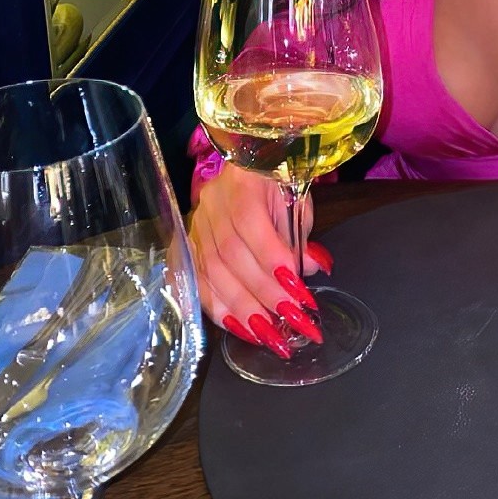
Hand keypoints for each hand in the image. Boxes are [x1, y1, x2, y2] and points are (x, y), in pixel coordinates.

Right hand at [189, 166, 332, 355]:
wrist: (247, 164)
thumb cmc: (276, 184)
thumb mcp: (295, 202)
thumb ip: (299, 236)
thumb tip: (308, 270)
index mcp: (242, 182)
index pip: (250, 222)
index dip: (272, 259)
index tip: (298, 290)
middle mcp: (213, 203)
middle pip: (230, 254)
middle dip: (263, 293)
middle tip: (291, 320)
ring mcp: (196, 224)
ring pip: (212, 272)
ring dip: (242, 308)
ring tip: (268, 334)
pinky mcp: (189, 245)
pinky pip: (197, 282)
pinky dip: (219, 308)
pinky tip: (239, 327)